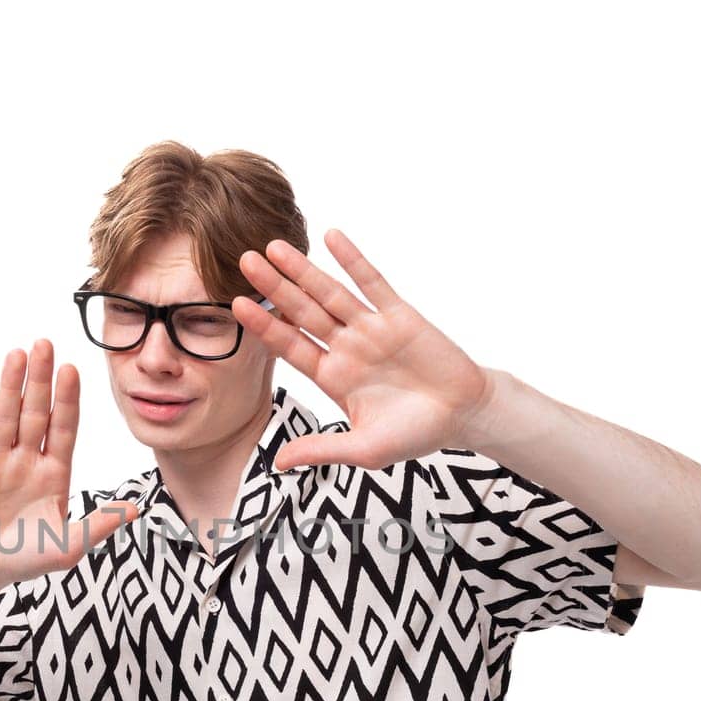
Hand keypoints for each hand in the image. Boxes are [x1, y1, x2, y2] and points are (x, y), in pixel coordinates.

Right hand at [0, 339, 137, 595]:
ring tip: (16, 354)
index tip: (73, 369)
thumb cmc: (28, 558)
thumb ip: (98, 526)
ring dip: (10, 386)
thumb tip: (135, 509)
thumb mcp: (69, 547)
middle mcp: (27, 459)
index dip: (68, 400)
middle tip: (45, 343)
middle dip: (41, 380)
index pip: (64, 428)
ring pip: (5, 417)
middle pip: (36, 413)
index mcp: (55, 471)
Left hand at [232, 229, 501, 471]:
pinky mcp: (400, 315)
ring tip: (275, 246)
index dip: (265, 326)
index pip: (291, 346)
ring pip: (330, 293)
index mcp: (333, 377)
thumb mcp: (364, 449)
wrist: (464, 415)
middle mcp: (347, 348)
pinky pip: (372, 282)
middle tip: (244, 260)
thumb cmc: (415, 434)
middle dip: (274, 287)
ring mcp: (371, 328)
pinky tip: (331, 237)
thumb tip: (278, 464)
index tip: (236, 306)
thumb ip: (322, 450)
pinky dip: (353, 260)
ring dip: (304, 269)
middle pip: (303, 312)